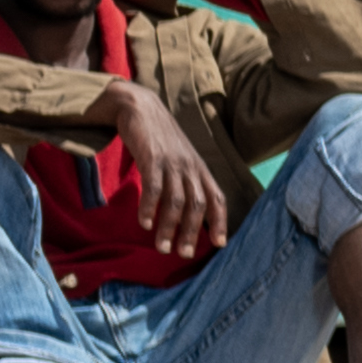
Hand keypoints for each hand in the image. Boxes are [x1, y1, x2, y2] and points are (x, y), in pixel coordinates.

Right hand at [106, 82, 229, 263]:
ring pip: (176, 200)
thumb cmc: (160, 138)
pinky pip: (153, 187)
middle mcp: (190, 167)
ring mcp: (172, 162)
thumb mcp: (180, 158)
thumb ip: (185, 180)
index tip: (219, 244)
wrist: (141, 107)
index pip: (217, 198)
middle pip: (198, 204)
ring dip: (169, 226)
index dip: (220, 221)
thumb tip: (186, 210)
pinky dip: (150, 207)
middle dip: (192, 232)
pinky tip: (144, 223)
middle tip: (184, 254)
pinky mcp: (152, 157)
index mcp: (200, 169)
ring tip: (162, 248)